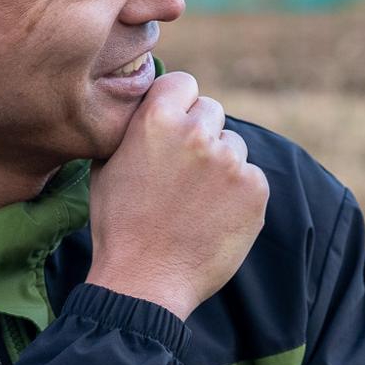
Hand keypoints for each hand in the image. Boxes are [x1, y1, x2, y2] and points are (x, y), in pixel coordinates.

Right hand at [86, 71, 268, 319]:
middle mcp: (197, 133)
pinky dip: (238, 195)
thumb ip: (134, 128)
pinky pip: (252, 177)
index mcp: (157, 120)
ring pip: (234, 145)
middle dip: (201, 134)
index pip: (185, 83)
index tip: (175, 126)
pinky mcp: (255, 189)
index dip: (179, 104)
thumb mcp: (108, 165)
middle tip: (183, 173)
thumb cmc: (119, 225)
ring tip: (195, 202)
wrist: (144, 282)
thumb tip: (151, 106)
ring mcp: (231, 161)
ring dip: (221, 165)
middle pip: (212, 111)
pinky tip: (214, 218)